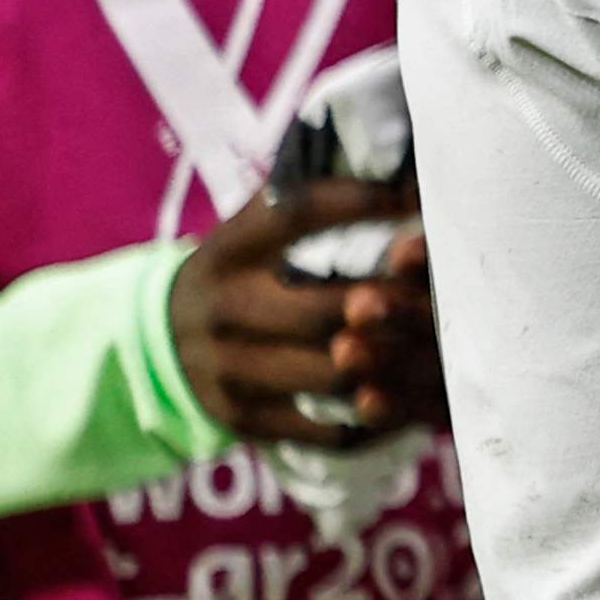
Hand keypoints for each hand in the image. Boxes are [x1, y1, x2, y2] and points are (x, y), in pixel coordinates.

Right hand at [169, 176, 428, 445]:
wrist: (158, 338)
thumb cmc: (241, 269)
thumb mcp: (255, 228)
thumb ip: (313, 201)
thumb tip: (405, 169)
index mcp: (232, 247)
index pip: (298, 213)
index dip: (363, 203)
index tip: (420, 198)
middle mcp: (225, 308)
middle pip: (321, 310)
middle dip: (388, 305)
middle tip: (441, 297)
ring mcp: (230, 371)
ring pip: (330, 376)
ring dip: (392, 365)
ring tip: (438, 351)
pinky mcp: (243, 420)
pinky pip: (323, 430)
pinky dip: (376, 418)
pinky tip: (412, 398)